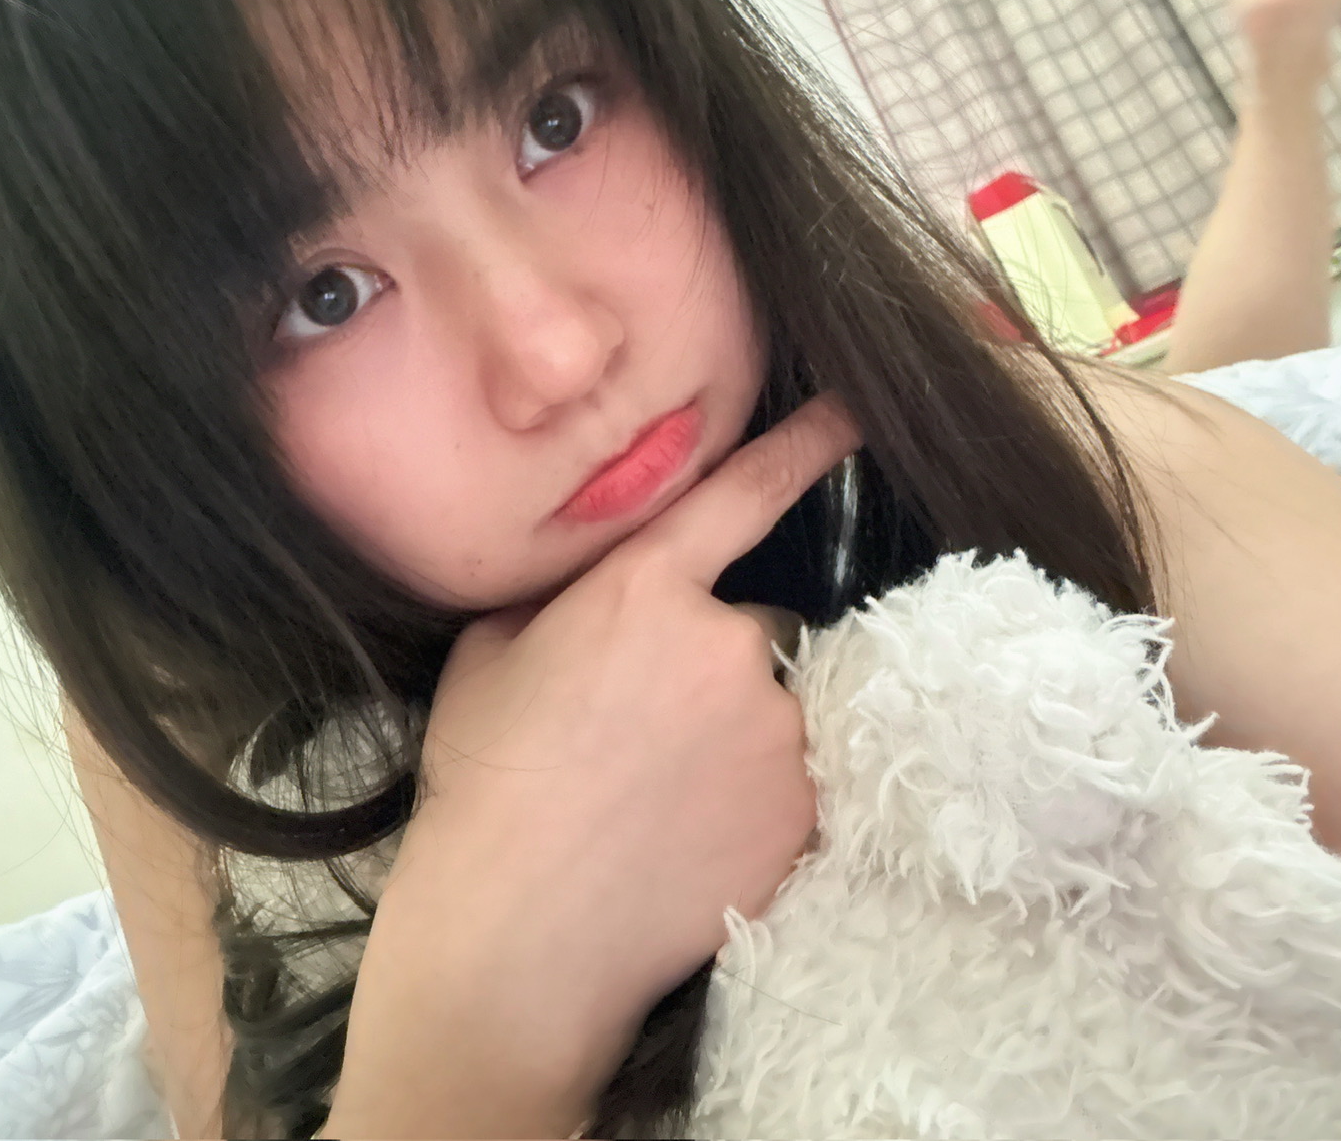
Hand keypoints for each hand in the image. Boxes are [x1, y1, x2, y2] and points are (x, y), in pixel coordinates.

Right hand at [327, 394, 861, 1137]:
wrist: (517, 932)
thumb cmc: (485, 784)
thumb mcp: (492, 652)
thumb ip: (563, 593)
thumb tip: (599, 575)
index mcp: (643, 591)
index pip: (745, 494)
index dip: (805, 443)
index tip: (855, 408)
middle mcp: (728, 645)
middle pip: (754, 625)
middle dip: (713, 663)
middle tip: (645, 734)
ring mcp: (778, 732)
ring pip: (778, 706)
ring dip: (740, 732)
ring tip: (663, 796)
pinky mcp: (806, 811)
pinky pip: (797, 777)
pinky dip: (759, 797)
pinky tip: (694, 837)